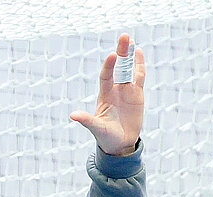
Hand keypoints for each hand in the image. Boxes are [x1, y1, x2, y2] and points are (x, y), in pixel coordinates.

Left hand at [71, 33, 144, 156]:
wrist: (120, 143)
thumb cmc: (105, 137)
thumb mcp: (96, 128)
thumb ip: (87, 120)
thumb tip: (73, 116)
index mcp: (105, 95)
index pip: (106, 76)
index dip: (109, 66)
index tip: (113, 55)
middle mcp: (115, 89)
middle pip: (118, 67)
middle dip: (120, 52)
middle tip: (124, 36)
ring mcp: (126, 90)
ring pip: (128, 69)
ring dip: (129, 55)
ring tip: (130, 40)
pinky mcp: (136, 94)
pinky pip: (138, 76)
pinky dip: (139, 65)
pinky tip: (138, 52)